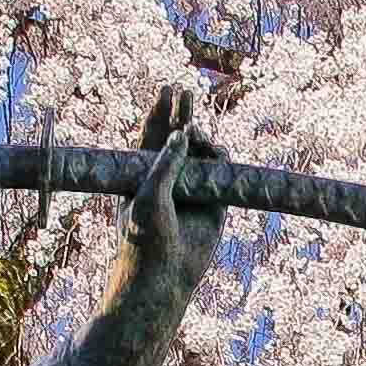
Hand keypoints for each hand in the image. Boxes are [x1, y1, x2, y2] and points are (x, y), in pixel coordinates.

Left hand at [124, 85, 228, 297]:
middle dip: (182, 115)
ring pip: (202, 154)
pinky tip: (215, 152)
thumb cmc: (144, 236)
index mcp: (143, 175)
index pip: (151, 137)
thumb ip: (166, 163)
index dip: (159, 112)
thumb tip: (182, 133)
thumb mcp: (148, 194)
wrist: (164, 276)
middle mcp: (169, 179)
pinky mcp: (214, 204)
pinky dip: (221, 159)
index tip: (167, 89)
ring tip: (196, 134)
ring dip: (201, 138)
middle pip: (178, 139)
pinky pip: (221, 174)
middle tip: (187, 91)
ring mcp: (192, 190)